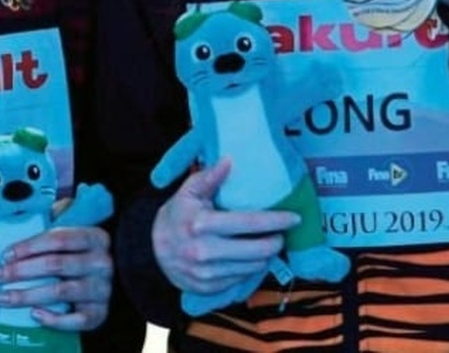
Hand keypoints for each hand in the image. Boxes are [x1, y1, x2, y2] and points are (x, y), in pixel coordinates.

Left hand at [0, 225, 111, 331]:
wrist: (106, 279)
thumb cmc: (79, 255)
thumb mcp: (73, 235)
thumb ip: (52, 228)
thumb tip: (19, 221)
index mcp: (95, 237)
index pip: (59, 238)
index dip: (30, 246)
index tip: (6, 254)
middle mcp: (102, 262)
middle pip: (56, 264)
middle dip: (22, 270)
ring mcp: (102, 289)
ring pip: (61, 291)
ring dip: (28, 295)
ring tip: (4, 297)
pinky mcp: (99, 313)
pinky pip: (76, 319)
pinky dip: (55, 319)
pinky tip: (34, 314)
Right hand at [152, 158, 299, 296]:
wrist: (154, 250)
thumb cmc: (177, 215)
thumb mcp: (189, 191)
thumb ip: (210, 177)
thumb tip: (229, 160)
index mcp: (201, 223)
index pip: (248, 223)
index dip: (276, 220)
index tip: (294, 217)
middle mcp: (205, 251)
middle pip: (257, 250)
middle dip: (276, 241)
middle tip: (281, 232)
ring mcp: (207, 273)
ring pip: (253, 267)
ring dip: (266, 255)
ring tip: (268, 243)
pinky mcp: (210, 288)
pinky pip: (242, 279)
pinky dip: (251, 267)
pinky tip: (251, 257)